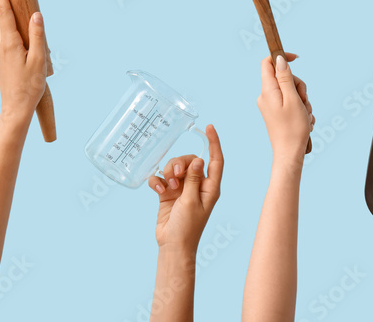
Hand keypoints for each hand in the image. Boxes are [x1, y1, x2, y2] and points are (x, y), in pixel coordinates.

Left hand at [0, 0, 46, 126]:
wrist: (16, 108)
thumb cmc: (30, 86)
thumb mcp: (39, 60)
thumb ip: (38, 35)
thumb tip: (36, 14)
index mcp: (8, 42)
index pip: (3, 12)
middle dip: (5, 2)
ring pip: (0, 26)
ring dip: (8, 16)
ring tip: (24, 14)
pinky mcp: (0, 57)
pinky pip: (3, 36)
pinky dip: (10, 28)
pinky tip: (24, 35)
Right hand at [147, 124, 223, 251]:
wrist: (173, 245)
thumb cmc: (187, 227)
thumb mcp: (192, 201)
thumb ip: (193, 179)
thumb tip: (198, 159)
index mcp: (210, 187)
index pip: (215, 160)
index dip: (214, 142)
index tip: (209, 126)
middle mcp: (197, 185)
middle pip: (191, 160)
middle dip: (180, 163)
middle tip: (175, 176)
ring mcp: (182, 189)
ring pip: (175, 167)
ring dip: (169, 172)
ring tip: (168, 186)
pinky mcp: (168, 193)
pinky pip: (162, 178)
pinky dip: (158, 180)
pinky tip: (157, 188)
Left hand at [257, 54, 313, 164]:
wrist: (289, 153)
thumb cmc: (293, 128)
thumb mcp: (292, 99)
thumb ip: (286, 77)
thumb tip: (279, 59)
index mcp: (268, 90)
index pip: (268, 63)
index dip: (281, 57)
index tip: (297, 58)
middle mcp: (266, 96)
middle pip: (284, 78)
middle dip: (299, 86)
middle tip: (304, 101)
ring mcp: (271, 105)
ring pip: (291, 91)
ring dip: (302, 100)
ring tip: (305, 115)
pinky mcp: (276, 113)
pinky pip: (291, 102)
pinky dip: (300, 109)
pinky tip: (304, 120)